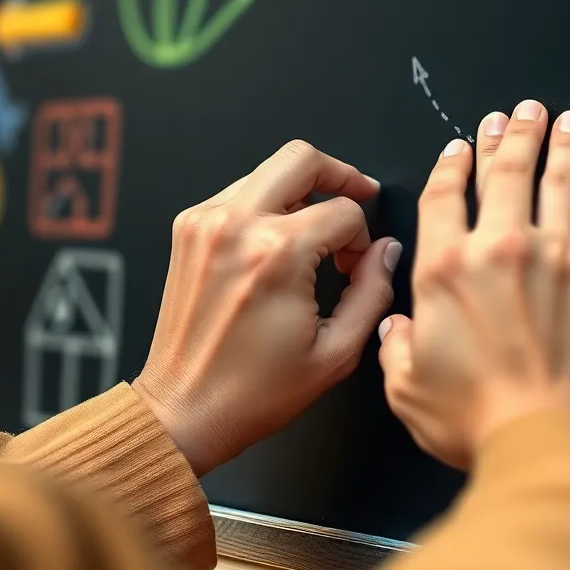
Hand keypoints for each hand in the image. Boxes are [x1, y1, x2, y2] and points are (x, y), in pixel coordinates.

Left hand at [134, 141, 401, 477]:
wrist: (184, 411)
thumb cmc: (252, 392)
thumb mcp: (336, 352)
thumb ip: (373, 291)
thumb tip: (386, 252)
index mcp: (276, 255)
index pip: (343, 211)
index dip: (362, 237)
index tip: (356, 264)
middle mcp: (236, 227)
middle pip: (303, 158)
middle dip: (340, 175)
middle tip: (357, 196)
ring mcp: (206, 223)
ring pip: (270, 170)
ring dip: (302, 191)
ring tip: (314, 232)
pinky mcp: (188, 229)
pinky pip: (240, 191)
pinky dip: (267, 204)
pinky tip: (278, 241)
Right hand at [378, 102, 569, 469]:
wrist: (552, 442)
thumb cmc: (477, 421)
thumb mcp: (409, 390)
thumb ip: (397, 348)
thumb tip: (397, 327)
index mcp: (446, 271)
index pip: (447, 196)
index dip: (455, 163)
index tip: (463, 144)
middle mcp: (502, 250)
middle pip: (508, 173)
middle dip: (512, 135)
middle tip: (520, 111)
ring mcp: (559, 259)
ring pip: (559, 182)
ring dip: (559, 144)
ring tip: (563, 117)